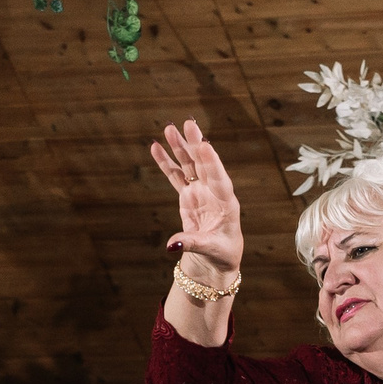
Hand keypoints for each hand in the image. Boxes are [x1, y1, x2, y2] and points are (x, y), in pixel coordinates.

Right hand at [150, 119, 244, 282]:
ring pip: (189, 166)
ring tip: (169, 128)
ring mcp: (201, 192)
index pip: (219, 180)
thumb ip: (192, 243)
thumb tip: (171, 244)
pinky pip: (176, 176)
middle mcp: (214, 193)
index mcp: (226, 203)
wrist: (216, 259)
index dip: (212, 163)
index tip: (205, 145)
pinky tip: (156, 147)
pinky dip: (166, 163)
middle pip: (204, 165)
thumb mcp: (210, 249)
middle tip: (188, 124)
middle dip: (195, 144)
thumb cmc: (221, 254)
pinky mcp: (188, 196)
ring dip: (180, 148)